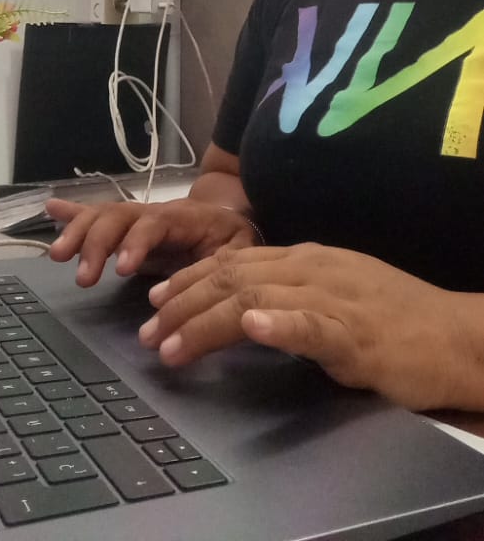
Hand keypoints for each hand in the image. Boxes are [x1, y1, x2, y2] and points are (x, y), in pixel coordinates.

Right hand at [46, 197, 260, 285]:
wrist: (228, 213)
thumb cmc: (232, 236)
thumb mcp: (239, 249)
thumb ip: (222, 265)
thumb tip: (197, 291)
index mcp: (182, 217)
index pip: (154, 224)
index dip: (135, 243)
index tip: (120, 269)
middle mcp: (152, 211)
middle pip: (119, 217)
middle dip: (96, 243)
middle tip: (83, 276)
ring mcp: (136, 216)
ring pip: (102, 216)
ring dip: (78, 233)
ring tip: (57, 256)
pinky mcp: (125, 226)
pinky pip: (95, 215)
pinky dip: (72, 213)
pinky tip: (49, 210)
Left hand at [139, 242, 473, 410]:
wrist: (455, 336)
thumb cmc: (396, 321)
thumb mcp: (335, 295)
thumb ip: (292, 294)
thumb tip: (246, 308)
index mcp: (307, 258)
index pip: (233, 261)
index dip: (189, 277)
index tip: (155, 298)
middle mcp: (313, 268)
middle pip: (231, 277)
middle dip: (182, 303)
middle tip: (146, 332)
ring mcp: (333, 297)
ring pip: (256, 298)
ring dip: (206, 321)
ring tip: (171, 342)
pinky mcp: (355, 333)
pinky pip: (311, 324)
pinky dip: (278, 323)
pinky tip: (252, 326)